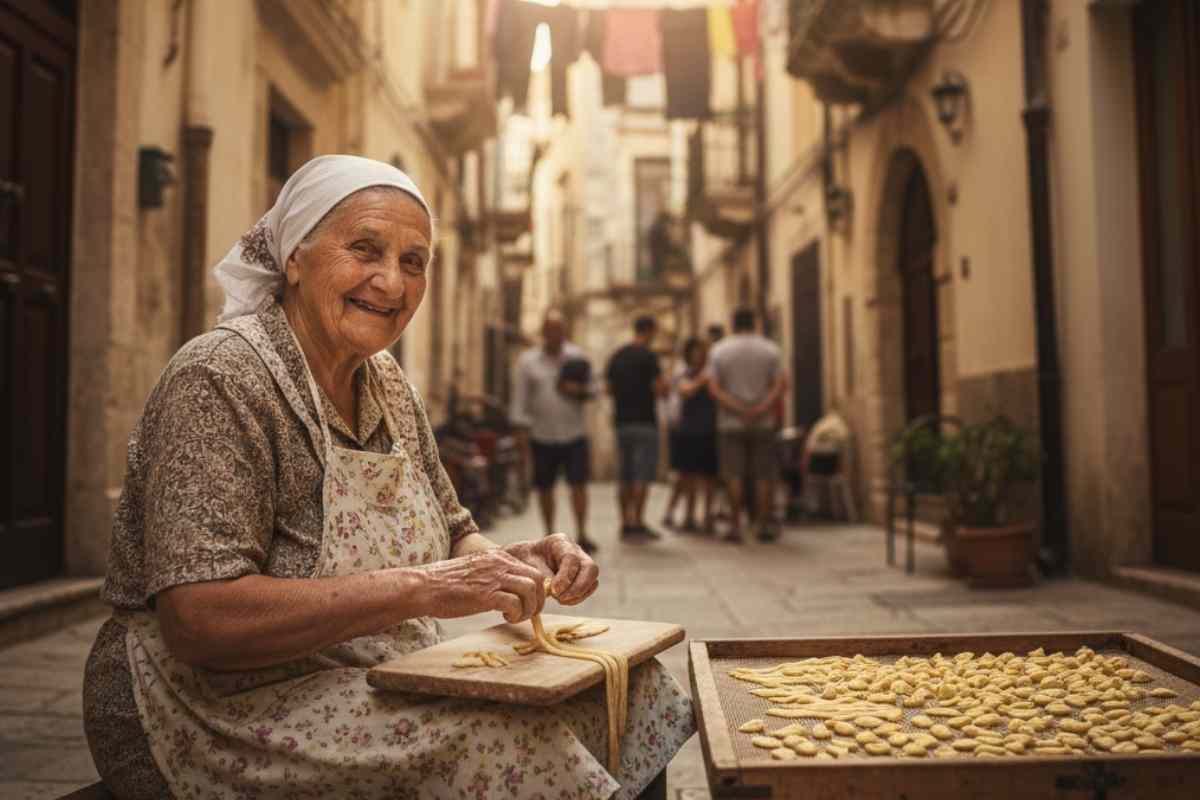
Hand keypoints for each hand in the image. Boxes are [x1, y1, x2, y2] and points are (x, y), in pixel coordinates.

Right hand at [416, 549, 547, 622]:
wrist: (424, 586)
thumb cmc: (447, 583)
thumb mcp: (477, 571)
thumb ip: (495, 575)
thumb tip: (512, 590)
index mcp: (498, 557)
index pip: (531, 569)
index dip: (536, 589)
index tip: (529, 602)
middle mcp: (500, 563)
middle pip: (537, 578)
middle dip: (538, 599)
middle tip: (528, 612)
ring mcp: (493, 578)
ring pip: (531, 589)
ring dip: (529, 608)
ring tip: (516, 617)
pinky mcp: (486, 594)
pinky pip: (515, 604)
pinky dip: (516, 614)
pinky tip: (506, 617)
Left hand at [504, 533, 598, 605]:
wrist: (523, 561)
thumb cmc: (523, 561)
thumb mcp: (527, 565)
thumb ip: (543, 575)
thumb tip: (556, 590)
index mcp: (560, 542)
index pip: (572, 558)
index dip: (565, 577)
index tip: (554, 591)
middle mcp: (575, 550)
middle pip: (590, 568)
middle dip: (578, 587)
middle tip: (561, 599)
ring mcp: (581, 562)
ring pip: (592, 578)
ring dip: (579, 594)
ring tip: (560, 600)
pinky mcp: (582, 575)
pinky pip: (589, 587)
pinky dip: (578, 597)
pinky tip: (564, 600)